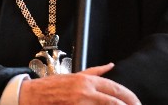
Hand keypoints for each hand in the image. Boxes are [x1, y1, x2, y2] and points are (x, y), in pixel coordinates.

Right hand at [18, 63, 140, 104]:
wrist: (30, 97)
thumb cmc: (52, 87)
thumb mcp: (74, 76)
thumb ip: (95, 72)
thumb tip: (111, 65)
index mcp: (86, 81)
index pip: (116, 89)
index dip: (130, 98)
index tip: (138, 104)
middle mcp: (85, 92)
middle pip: (115, 101)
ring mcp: (79, 104)